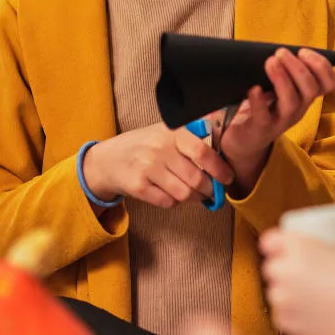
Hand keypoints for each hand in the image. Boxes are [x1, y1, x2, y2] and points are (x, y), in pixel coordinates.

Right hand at [82, 124, 233, 209]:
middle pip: (196, 178)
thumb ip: (191, 139)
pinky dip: (173, 202)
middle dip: (208, 189)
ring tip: (190, 193)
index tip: (227, 178)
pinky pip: (168, 202)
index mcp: (170, 132)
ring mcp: (147, 168)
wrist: (107, 159)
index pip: (202, 151)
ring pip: (184, 193)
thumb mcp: (164, 133)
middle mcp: (158, 148)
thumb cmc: (143, 146)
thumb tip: (223, 157)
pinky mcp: (138, 186)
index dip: (219, 168)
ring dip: (192, 198)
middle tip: (210, 191)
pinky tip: (169, 193)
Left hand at [221, 48, 334, 195]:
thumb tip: (277, 50)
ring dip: (282, 79)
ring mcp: (280, 121)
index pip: (328, 84)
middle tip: (280, 53)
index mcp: (304, 97)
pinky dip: (259, 101)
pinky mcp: (261, 130)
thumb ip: (280, 72)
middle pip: (310, 90)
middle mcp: (297, 109)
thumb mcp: (274, 89)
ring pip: (291, 102)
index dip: (322, 66)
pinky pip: (264, 117)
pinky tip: (253, 88)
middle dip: (298, 68)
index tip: (303, 51)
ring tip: (270, 62)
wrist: (242, 141)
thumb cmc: (259, 107)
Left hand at [260, 229, 334, 334]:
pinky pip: (283, 319)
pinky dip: (293, 320)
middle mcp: (284, 271)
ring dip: (287, 296)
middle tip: (303, 277)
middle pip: (270, 269)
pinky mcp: (288, 324)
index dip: (276, 246)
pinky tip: (308, 319)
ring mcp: (284, 299)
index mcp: (297, 246)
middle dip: (282, 272)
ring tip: (309, 300)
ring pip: (275, 295)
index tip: (286, 251)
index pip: (270, 241)